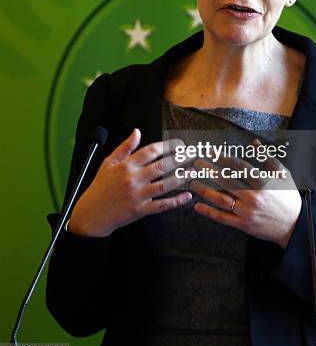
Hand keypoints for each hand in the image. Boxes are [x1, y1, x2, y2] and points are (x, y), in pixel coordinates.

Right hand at [68, 129, 191, 236]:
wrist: (91, 214)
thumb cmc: (100, 187)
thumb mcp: (108, 163)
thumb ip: (125, 147)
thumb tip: (137, 131)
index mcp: (126, 165)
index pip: (150, 151)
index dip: (167, 146)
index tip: (179, 144)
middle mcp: (133, 179)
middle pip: (161, 166)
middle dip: (179, 159)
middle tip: (192, 155)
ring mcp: (137, 195)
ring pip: (164, 185)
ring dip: (181, 178)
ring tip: (193, 172)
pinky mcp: (140, 210)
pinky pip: (161, 205)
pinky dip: (175, 201)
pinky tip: (187, 196)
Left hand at [190, 151, 301, 248]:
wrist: (294, 226)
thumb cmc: (288, 197)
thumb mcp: (283, 174)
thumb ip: (268, 157)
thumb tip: (254, 143)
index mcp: (263, 182)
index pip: (238, 166)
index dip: (223, 157)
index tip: (211, 151)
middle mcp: (253, 196)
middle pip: (226, 180)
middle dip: (209, 170)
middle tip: (196, 163)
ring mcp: (247, 212)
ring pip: (221, 199)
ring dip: (205, 190)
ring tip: (192, 182)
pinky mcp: (243, 224)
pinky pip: (223, 218)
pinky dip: (209, 212)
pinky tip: (197, 206)